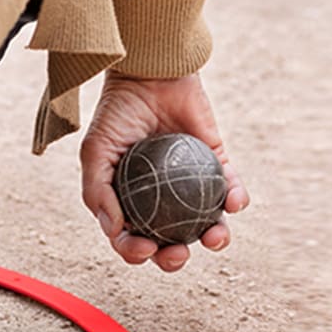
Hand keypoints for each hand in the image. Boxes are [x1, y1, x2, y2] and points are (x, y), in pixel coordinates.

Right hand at [78, 72, 249, 271]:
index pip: (132, 238)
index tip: (144, 249)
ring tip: (215, 237)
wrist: (149, 74)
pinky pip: (230, 188)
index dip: (137, 252)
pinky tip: (234, 203)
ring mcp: (191, 184)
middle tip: (178, 253)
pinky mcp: (217, 164)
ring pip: (207, 223)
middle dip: (175, 258)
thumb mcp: (95, 151)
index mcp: (130, 202)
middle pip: (171, 240)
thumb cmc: (116, 112)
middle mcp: (162, 199)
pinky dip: (236, 199)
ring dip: (215, 237)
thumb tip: (115, 231)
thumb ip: (98, 192)